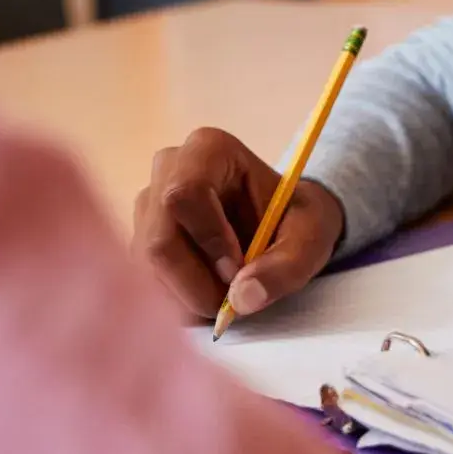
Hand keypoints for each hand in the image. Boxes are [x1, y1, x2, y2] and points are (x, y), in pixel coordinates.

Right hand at [134, 128, 345, 321]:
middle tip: (231, 303)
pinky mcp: (141, 237)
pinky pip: (145, 281)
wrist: (281, 223)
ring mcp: (148, 206)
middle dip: (195, 284)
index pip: (184, 195)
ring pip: (148, 268)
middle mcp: (168, 170)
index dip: (208, 241)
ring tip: (225, 299)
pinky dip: (177, 301)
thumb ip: (286, 267)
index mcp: (209, 150)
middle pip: (158, 240)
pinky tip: (206, 297)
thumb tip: (241, 299)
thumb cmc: (295, 220)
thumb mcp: (311, 238)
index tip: (237, 272)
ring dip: (186, 298)